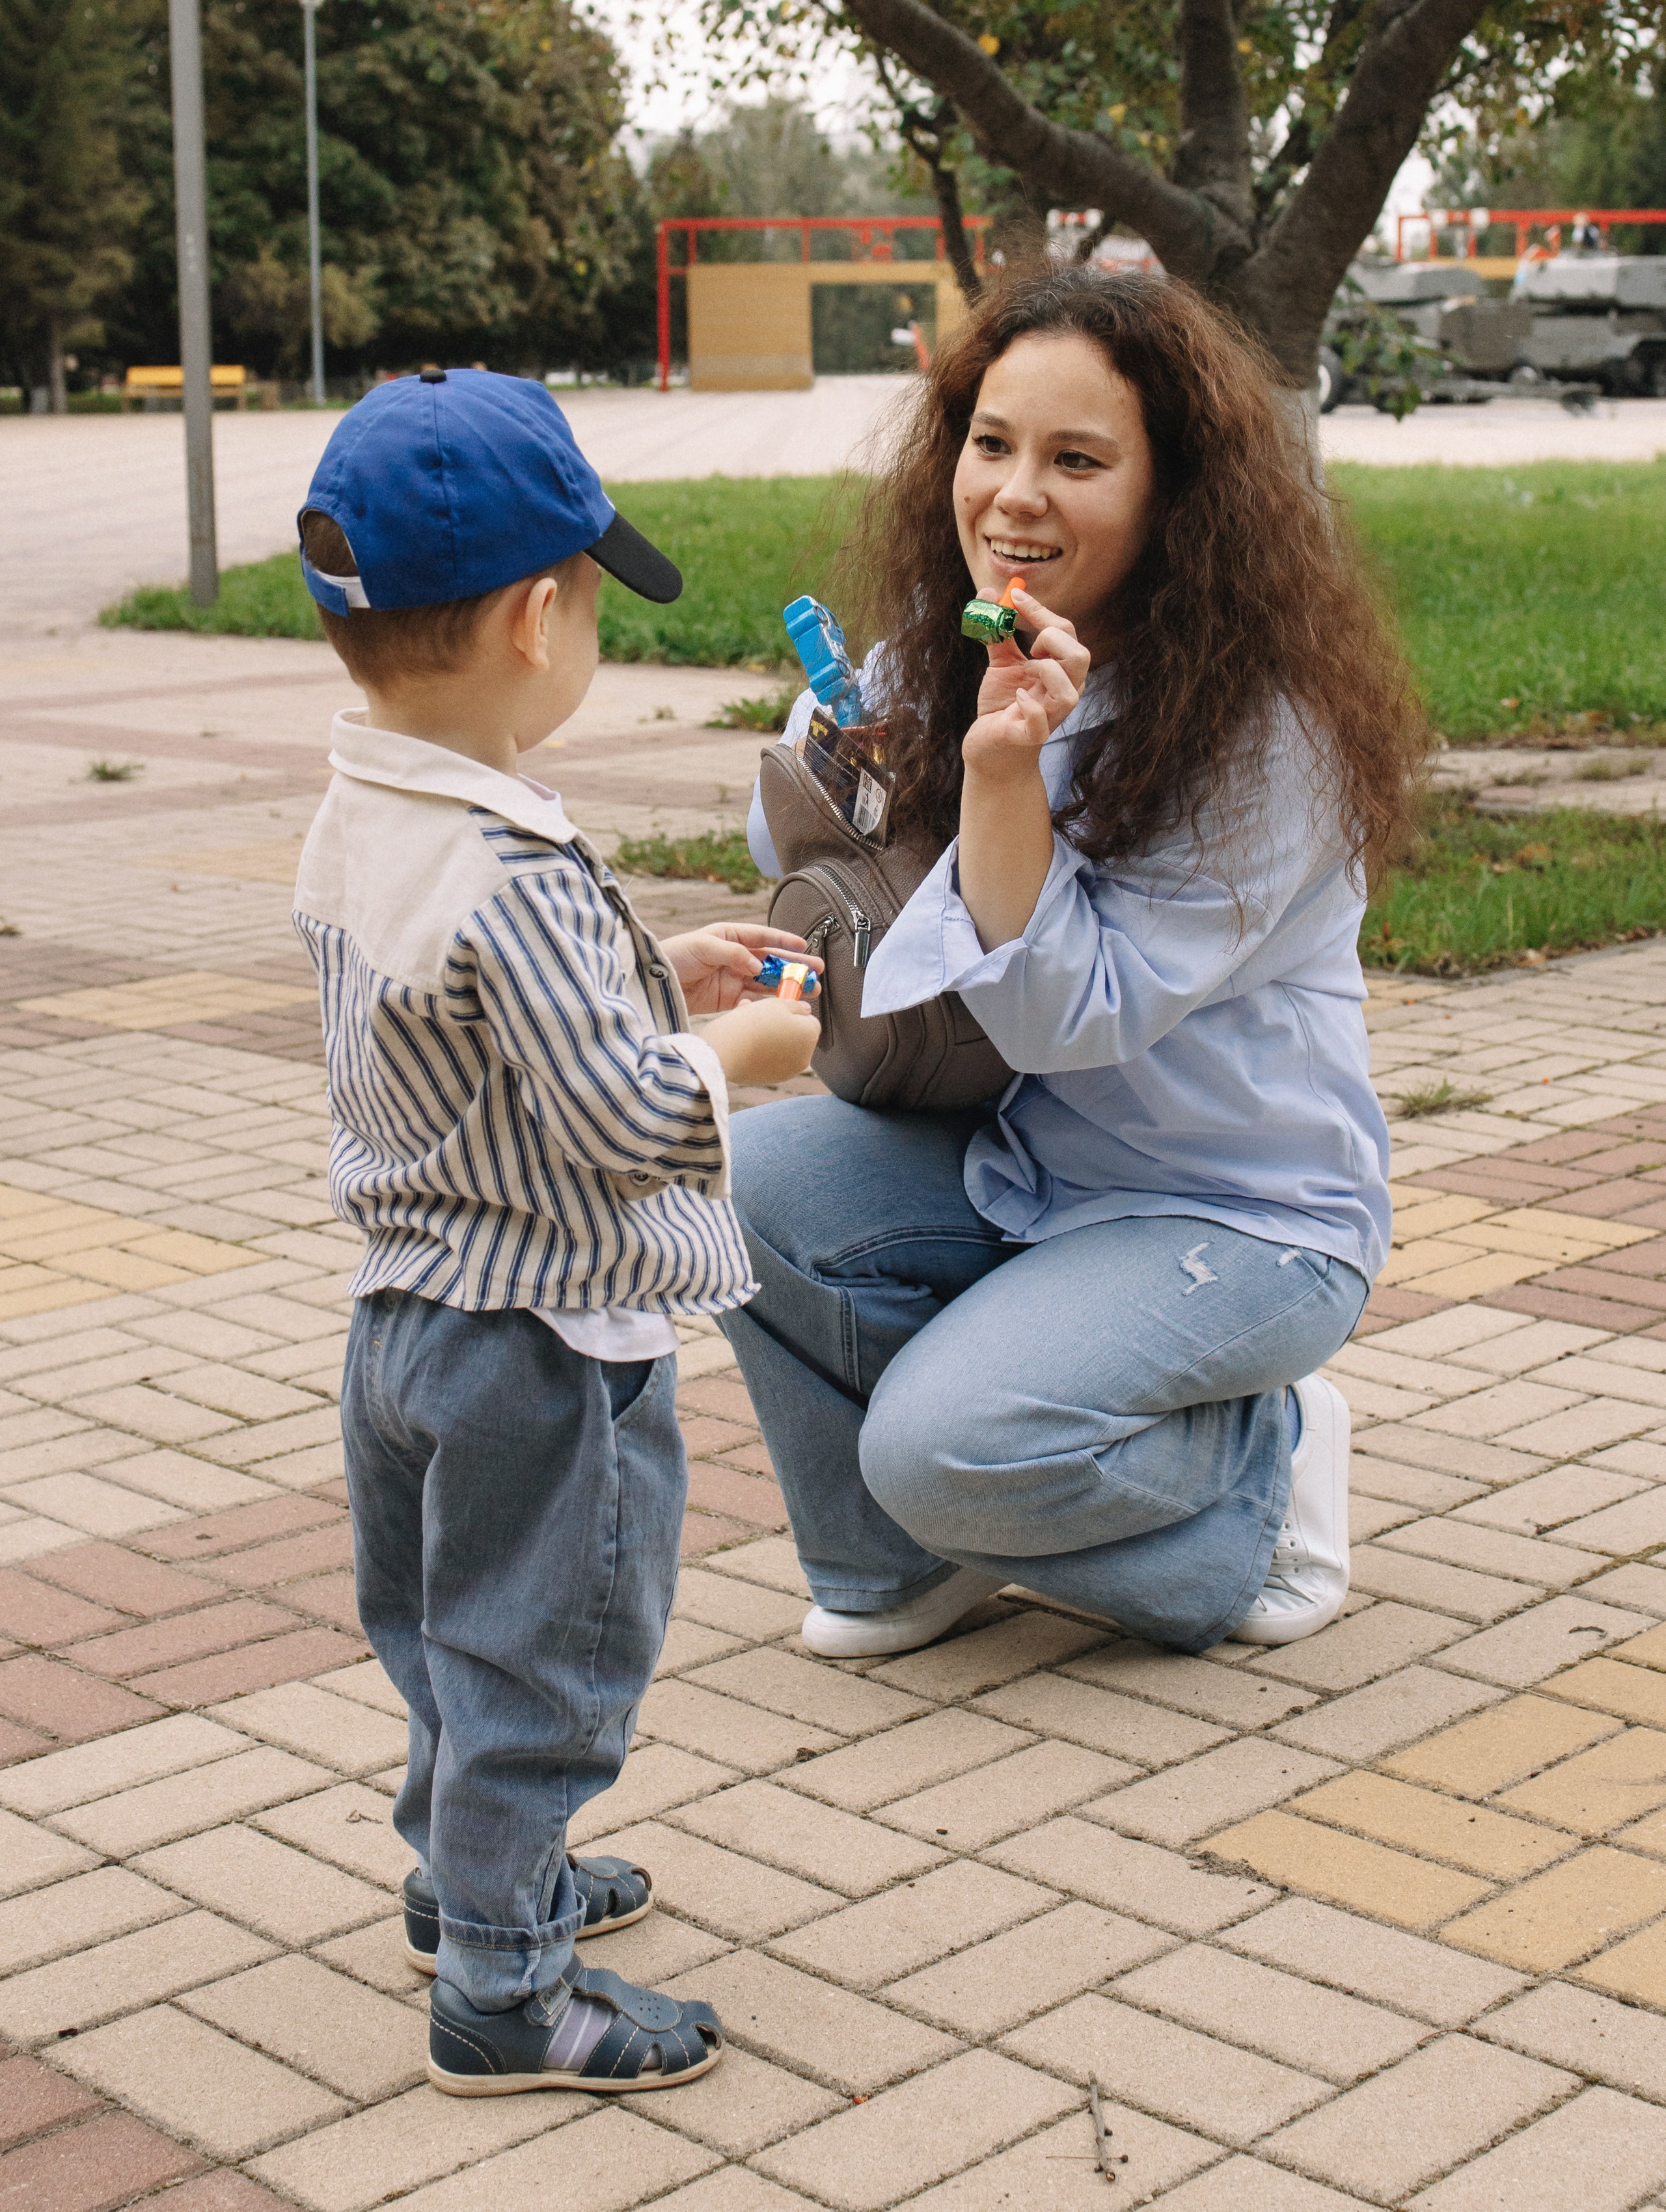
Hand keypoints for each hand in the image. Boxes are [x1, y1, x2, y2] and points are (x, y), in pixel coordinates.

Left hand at [663, 923, 823, 1015]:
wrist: (654, 984)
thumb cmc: (674, 956)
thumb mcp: (702, 946)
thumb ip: (733, 953)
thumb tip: (758, 966)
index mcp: (730, 936)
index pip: (762, 937)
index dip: (784, 941)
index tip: (804, 946)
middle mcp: (736, 957)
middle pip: (771, 961)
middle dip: (795, 967)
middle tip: (817, 973)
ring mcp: (734, 979)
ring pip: (767, 982)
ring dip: (788, 987)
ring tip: (809, 992)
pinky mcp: (729, 1000)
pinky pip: (753, 1001)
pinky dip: (767, 1004)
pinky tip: (781, 1006)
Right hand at [703, 996, 820, 1086]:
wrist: (726, 1051)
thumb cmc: (752, 1023)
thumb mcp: (777, 1003)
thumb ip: (797, 1006)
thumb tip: (806, 1010)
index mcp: (810, 1036)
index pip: (810, 1020)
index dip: (793, 1013)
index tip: (778, 1010)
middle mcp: (805, 1057)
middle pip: (797, 1035)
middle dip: (782, 1026)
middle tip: (761, 1017)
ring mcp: (788, 1071)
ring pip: (783, 1048)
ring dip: (771, 1037)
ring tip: (750, 1028)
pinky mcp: (771, 1079)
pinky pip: (772, 1061)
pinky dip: (763, 1052)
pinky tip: (747, 1044)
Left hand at [962, 586, 1088, 783]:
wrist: (989, 748)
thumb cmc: (1002, 705)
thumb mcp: (1001, 664)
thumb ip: (998, 630)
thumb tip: (987, 593)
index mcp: (1060, 670)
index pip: (1065, 633)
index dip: (1040, 610)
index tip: (1014, 595)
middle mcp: (1062, 692)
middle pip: (1080, 657)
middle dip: (1053, 639)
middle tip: (1030, 644)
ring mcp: (1049, 717)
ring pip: (1069, 693)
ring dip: (1047, 672)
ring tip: (1027, 670)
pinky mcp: (1028, 737)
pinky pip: (1040, 724)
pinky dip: (1029, 708)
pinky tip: (1016, 697)